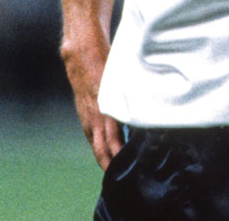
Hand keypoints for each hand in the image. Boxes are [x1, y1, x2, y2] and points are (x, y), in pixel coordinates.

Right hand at [62, 42, 123, 169]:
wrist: (82, 53)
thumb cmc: (106, 60)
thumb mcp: (123, 76)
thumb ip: (132, 93)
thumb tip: (147, 105)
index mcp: (107, 107)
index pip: (113, 140)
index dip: (121, 154)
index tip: (132, 161)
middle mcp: (95, 114)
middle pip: (101, 149)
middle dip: (110, 164)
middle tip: (121, 174)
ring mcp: (87, 114)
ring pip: (94, 143)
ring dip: (103, 156)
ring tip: (114, 167)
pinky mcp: (83, 111)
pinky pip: (90, 133)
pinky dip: (97, 144)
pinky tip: (104, 147)